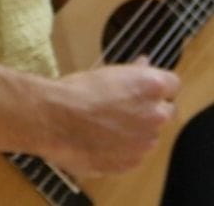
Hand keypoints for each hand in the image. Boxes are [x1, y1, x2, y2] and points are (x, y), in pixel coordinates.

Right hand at [39, 59, 178, 176]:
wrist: (53, 119)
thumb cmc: (75, 89)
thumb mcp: (104, 72)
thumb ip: (131, 73)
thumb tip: (143, 65)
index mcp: (150, 87)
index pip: (173, 83)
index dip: (158, 84)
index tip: (144, 84)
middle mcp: (155, 115)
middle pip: (166, 111)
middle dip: (151, 109)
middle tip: (125, 105)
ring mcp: (145, 143)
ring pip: (149, 135)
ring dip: (136, 130)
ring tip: (106, 124)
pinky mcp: (132, 163)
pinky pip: (134, 154)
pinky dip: (123, 148)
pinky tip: (100, 139)